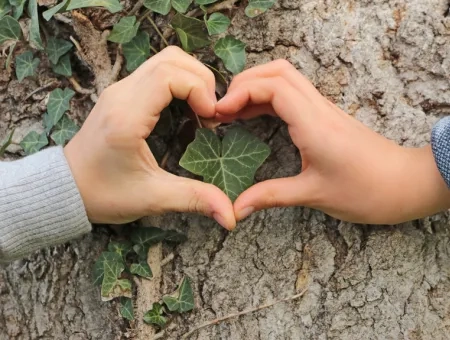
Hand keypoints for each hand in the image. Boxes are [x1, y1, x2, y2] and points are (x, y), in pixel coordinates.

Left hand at [64, 46, 234, 229]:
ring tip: (202, 110)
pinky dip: (180, 82)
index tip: (212, 118)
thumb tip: (231, 216)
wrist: (67, 189)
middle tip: (212, 113)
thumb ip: (194, 199)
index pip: (169, 75)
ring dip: (192, 78)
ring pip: (165, 60)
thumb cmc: (104, 194)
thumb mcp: (152, 198)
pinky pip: (157, 72)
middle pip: (171, 60)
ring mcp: (119, 90)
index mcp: (126, 117)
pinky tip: (187, 110)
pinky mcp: (122, 94)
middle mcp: (121, 94)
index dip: (199, 89)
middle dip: (202, 81)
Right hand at [216, 60, 449, 223]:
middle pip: (278, 71)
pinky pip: (293, 94)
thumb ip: (271, 197)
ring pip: (287, 78)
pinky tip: (254, 116)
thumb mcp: (313, 194)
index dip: (241, 93)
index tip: (219, 113)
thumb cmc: (366, 191)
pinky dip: (269, 98)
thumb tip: (236, 208)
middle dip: (244, 82)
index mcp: (314, 125)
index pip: (274, 87)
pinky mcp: (326, 116)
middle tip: (222, 108)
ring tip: (232, 111)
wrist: (405, 184)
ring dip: (256, 87)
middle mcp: (319, 109)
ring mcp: (324, 109)